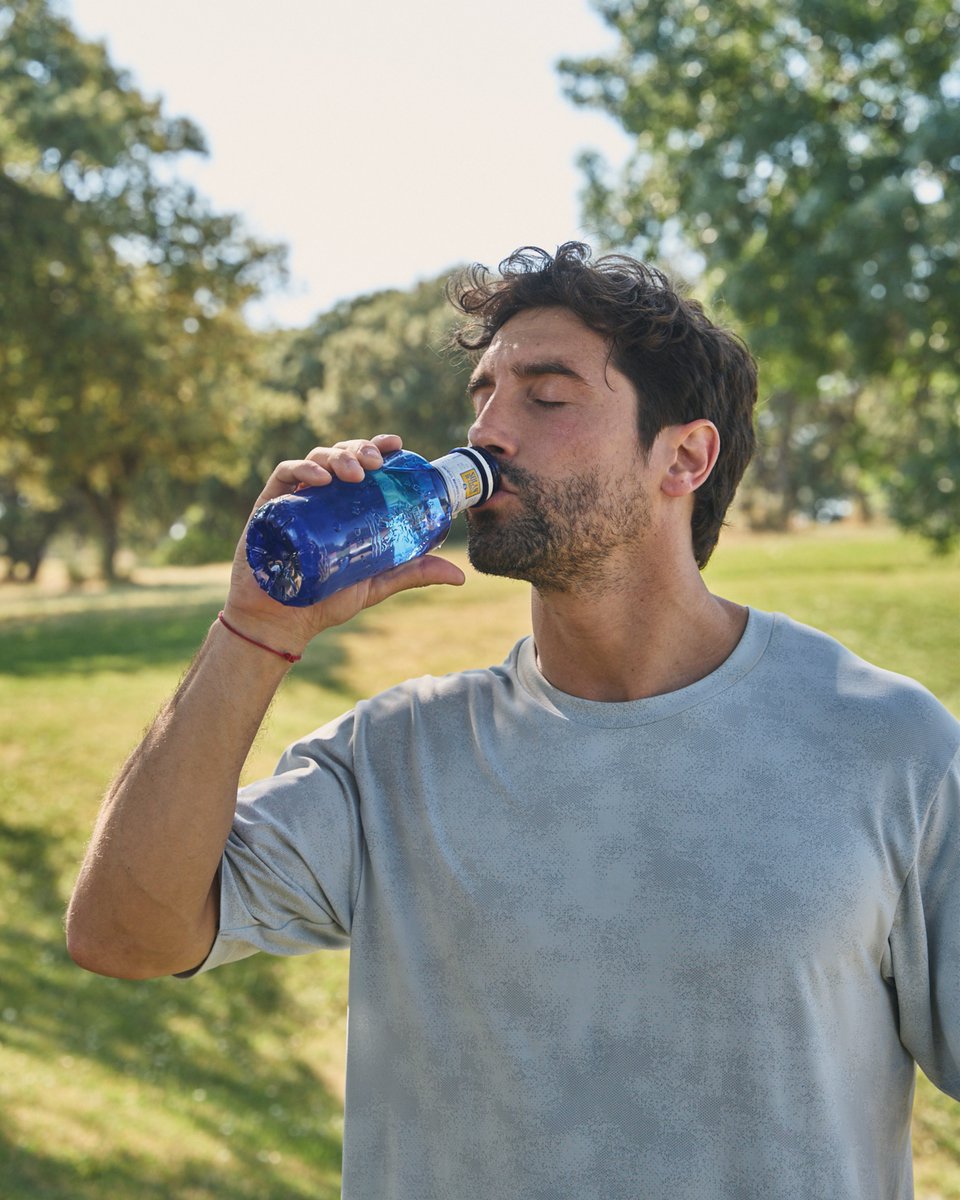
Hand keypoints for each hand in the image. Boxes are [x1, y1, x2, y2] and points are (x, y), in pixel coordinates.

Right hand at [223, 435, 465, 654]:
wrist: (281, 622)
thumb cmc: (326, 600)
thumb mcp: (377, 583)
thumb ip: (413, 573)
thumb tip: (461, 575)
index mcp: (346, 505)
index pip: (362, 465)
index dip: (377, 447)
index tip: (396, 444)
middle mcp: (322, 496)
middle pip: (341, 456)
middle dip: (360, 449)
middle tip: (376, 463)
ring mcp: (296, 498)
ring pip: (316, 459)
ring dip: (337, 457)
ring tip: (355, 472)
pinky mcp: (270, 505)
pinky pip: (285, 474)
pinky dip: (303, 469)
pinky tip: (321, 480)